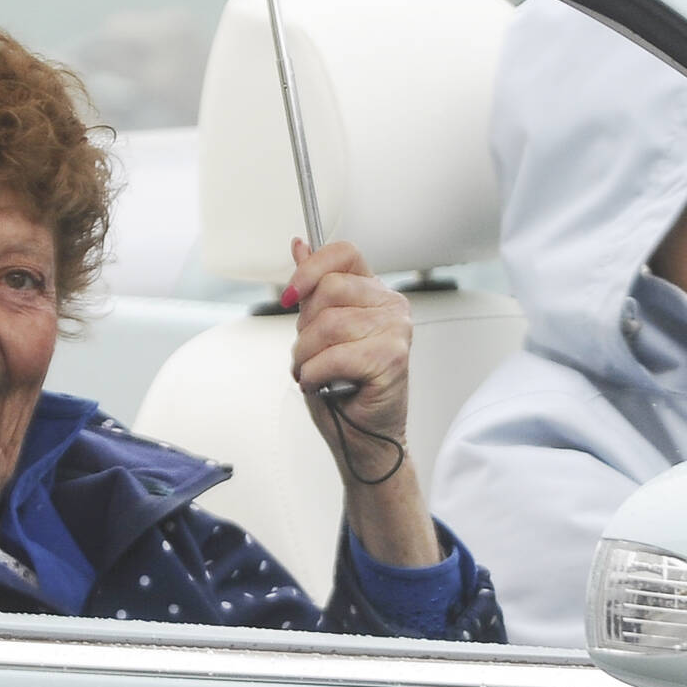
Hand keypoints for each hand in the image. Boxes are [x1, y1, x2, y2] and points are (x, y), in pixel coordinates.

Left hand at [285, 238, 440, 567]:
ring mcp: (396, 330)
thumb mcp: (319, 332)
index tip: (290, 296)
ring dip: (306, 358)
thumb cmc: (344, 391)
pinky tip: (324, 386)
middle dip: (304, 330)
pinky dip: (314, 376)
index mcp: (374, 292)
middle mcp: (392, 305)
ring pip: (326, 325)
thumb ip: (313, 289)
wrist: (362, 441)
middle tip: (313, 356)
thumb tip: (299, 244)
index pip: (342, 252)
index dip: (309, 269)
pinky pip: (332, 356)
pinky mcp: (392, 357)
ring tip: (316, 375)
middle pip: (327, 291)